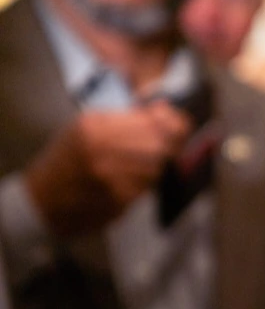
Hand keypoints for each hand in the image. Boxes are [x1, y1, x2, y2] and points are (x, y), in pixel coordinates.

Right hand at [24, 101, 190, 235]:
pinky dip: (145, 183)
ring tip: (139, 164)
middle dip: (170, 145)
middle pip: (163, 145)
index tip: (179, 124)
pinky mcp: (117, 200)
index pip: (156, 122)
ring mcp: (111, 177)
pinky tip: (130, 180)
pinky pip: (147, 187)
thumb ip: (125, 117)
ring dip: (156, 165)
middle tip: (167, 145)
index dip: (176, 123)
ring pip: (158, 167)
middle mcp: (102, 150)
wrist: (41, 199)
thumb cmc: (67, 159)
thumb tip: (165, 109)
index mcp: (95, 126)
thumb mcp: (85, 127)